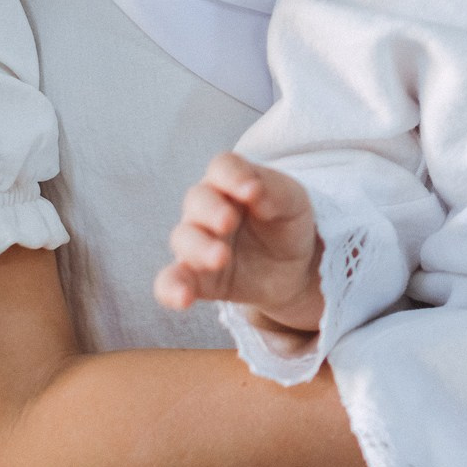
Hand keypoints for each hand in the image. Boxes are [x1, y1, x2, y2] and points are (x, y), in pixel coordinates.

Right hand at [155, 153, 323, 334]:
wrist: (295, 267)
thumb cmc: (287, 222)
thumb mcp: (293, 202)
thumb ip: (275, 192)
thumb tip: (254, 191)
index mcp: (232, 181)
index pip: (222, 168)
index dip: (233, 175)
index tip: (252, 190)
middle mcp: (208, 208)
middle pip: (197, 200)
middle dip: (210, 210)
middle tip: (228, 223)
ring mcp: (199, 243)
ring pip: (183, 238)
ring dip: (198, 247)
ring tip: (220, 258)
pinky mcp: (197, 278)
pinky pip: (172, 281)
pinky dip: (172, 288)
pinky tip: (183, 298)